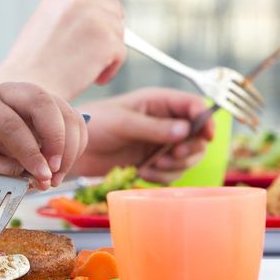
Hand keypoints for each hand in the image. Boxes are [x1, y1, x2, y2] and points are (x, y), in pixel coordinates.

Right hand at [0, 0, 124, 98]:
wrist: (26, 86)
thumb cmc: (32, 64)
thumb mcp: (45, 24)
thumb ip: (70, 15)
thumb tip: (101, 18)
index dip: (105, 5)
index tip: (108, 21)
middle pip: (113, 10)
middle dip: (111, 31)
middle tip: (98, 54)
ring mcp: (94, 16)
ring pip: (119, 33)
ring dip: (108, 54)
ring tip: (86, 70)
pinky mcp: (106, 39)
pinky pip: (120, 54)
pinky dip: (109, 69)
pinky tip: (92, 78)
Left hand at [0, 83, 88, 192]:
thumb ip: (10, 173)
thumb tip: (45, 177)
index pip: (11, 124)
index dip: (29, 152)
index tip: (42, 177)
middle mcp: (9, 95)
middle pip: (42, 103)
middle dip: (56, 139)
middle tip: (54, 171)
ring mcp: (33, 99)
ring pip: (65, 112)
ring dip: (69, 147)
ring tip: (56, 178)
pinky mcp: (51, 109)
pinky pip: (75, 122)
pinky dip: (76, 146)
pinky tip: (60, 168)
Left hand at [74, 88, 213, 182]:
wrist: (74, 147)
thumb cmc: (95, 124)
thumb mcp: (123, 123)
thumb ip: (154, 127)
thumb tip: (186, 131)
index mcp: (158, 102)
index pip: (194, 106)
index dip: (205, 120)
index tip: (206, 136)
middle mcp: (164, 121)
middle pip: (197, 136)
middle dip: (189, 149)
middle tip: (172, 156)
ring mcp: (160, 142)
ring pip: (187, 157)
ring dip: (174, 166)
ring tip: (151, 166)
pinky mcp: (153, 160)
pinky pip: (171, 172)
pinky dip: (162, 176)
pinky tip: (142, 172)